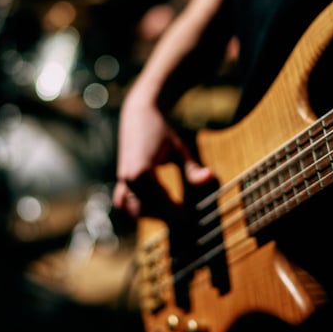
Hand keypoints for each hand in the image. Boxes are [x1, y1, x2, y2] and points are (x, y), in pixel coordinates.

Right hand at [113, 94, 213, 217]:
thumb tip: (211, 177)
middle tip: (187, 217)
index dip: (178, 213)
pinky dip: (137, 209)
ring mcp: (122, 180)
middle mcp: (129, 178)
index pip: (161, 203)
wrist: (139, 114)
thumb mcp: (179, 149)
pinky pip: (124, 203)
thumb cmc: (161, 131)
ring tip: (172, 211)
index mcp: (143, 171)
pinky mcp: (121, 180)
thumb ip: (192, 168)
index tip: (193, 217)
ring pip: (134, 210)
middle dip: (166, 217)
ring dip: (152, 215)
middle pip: (148, 210)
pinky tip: (155, 207)